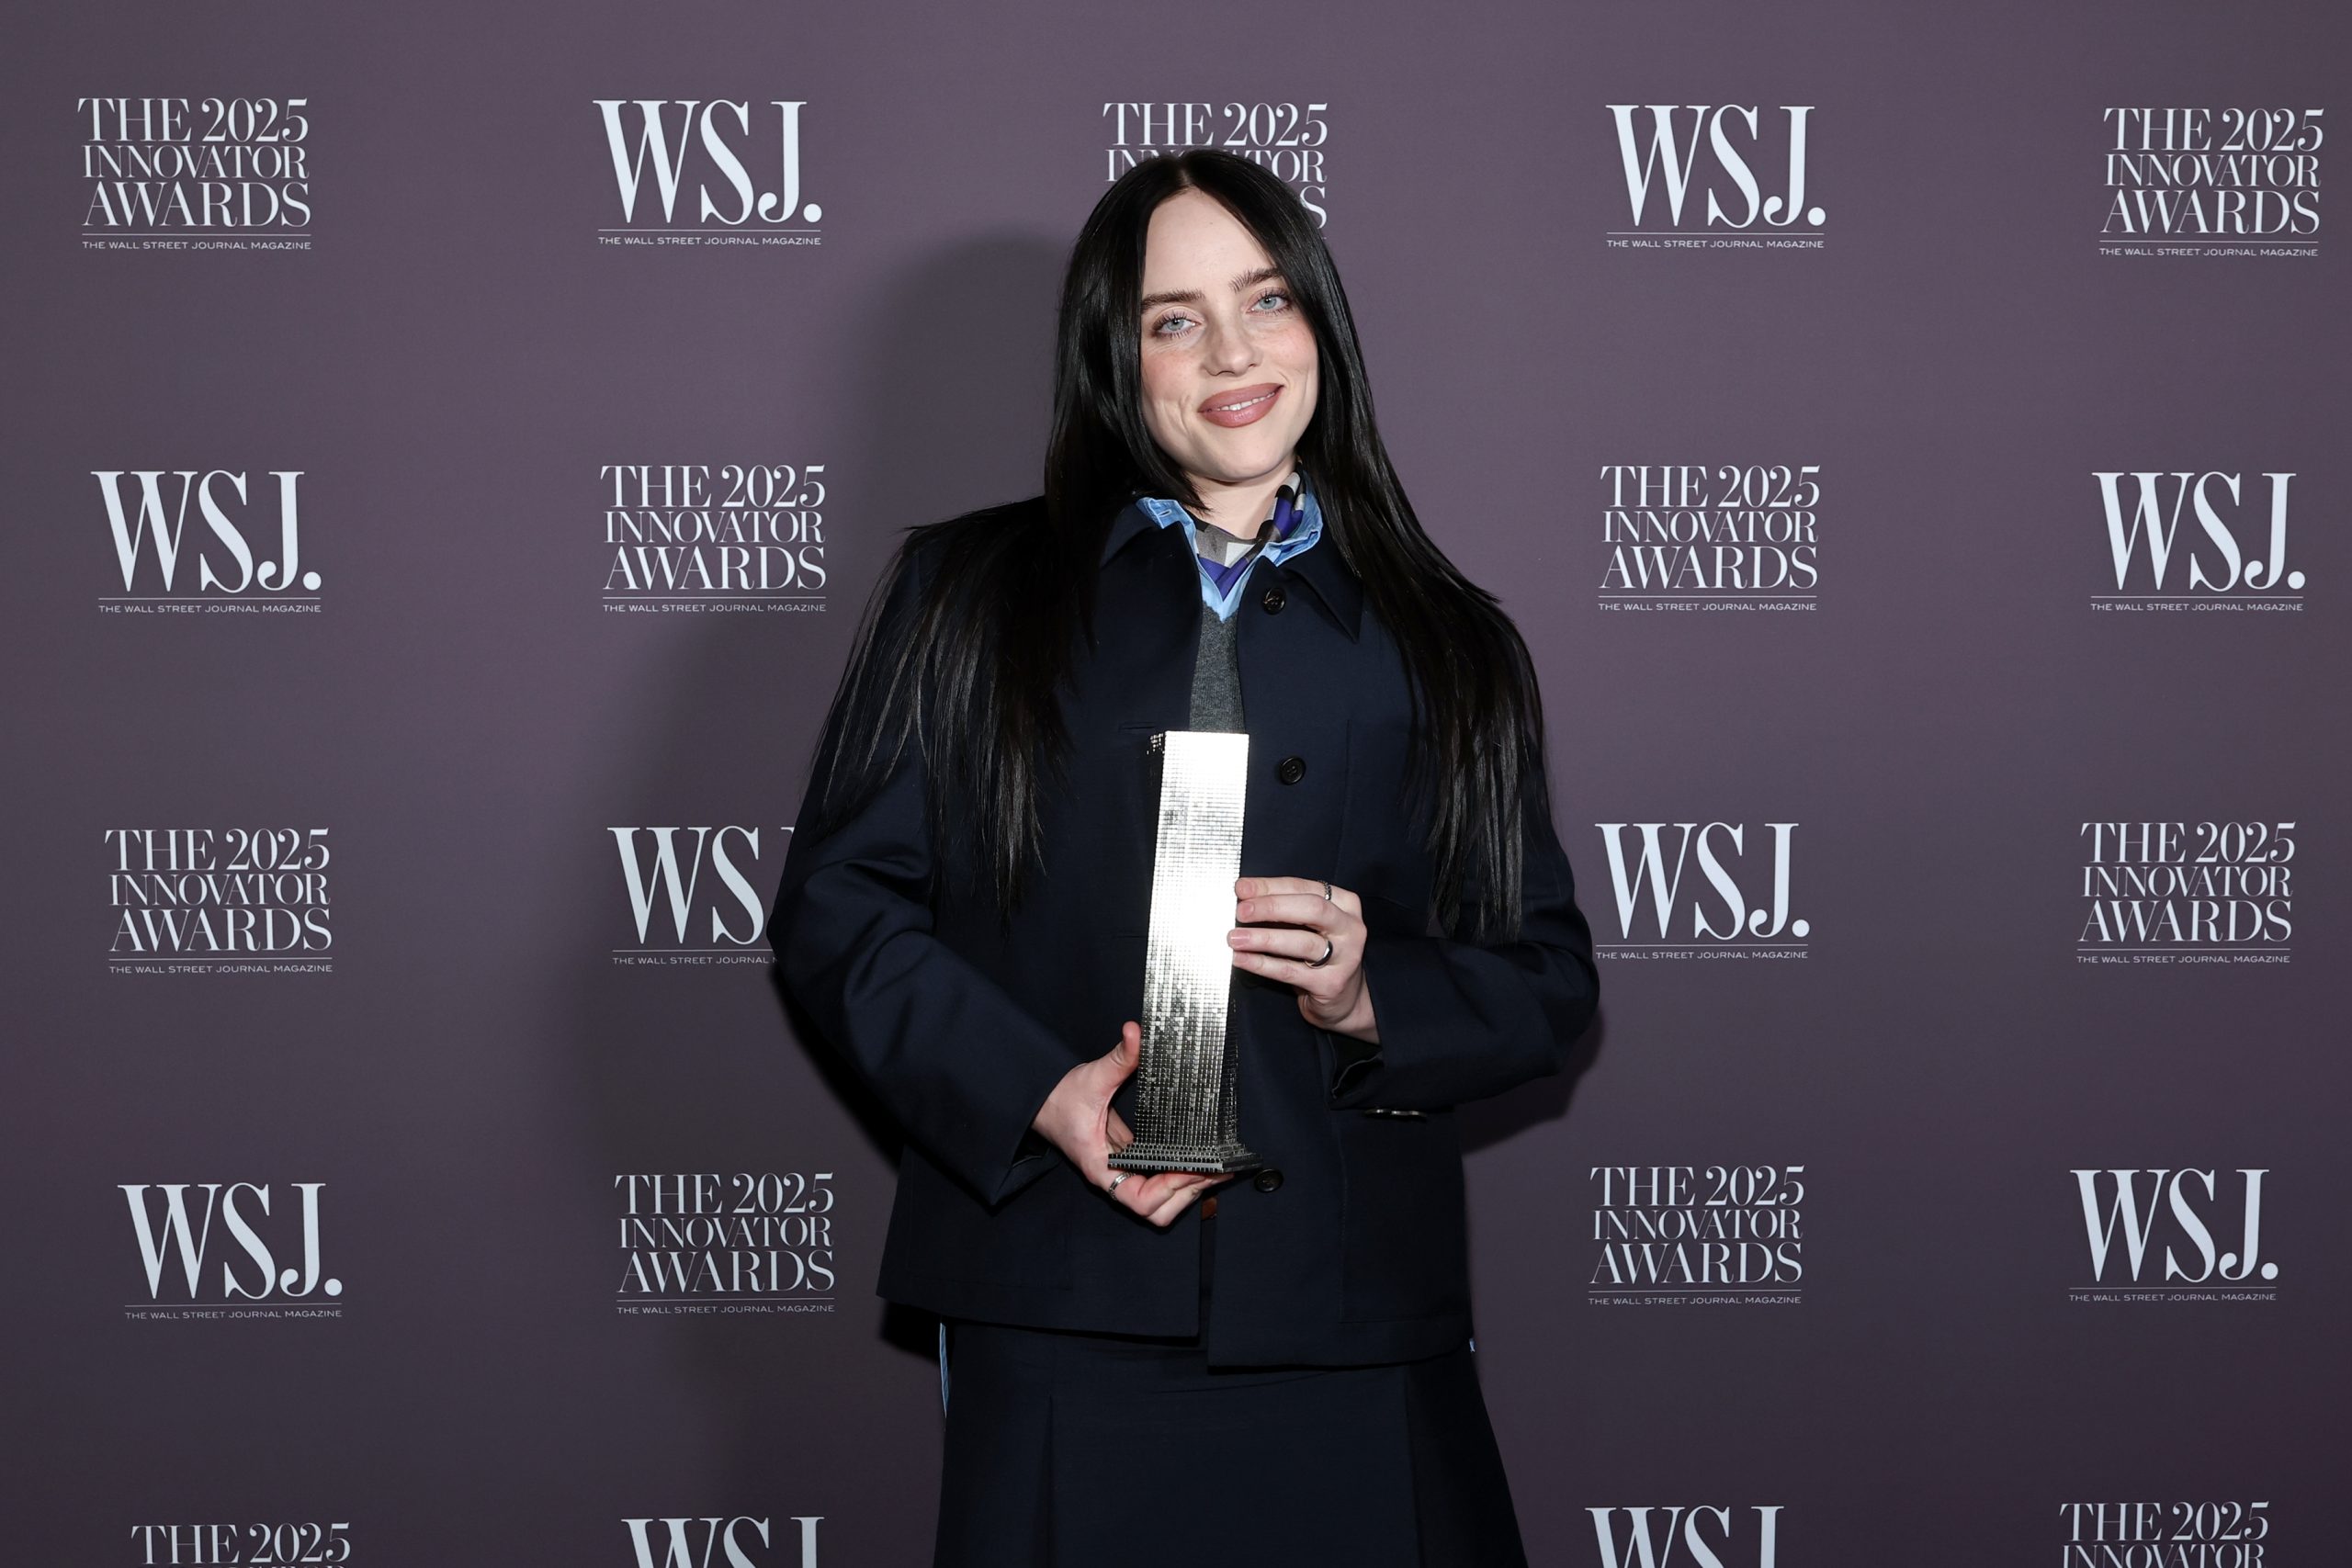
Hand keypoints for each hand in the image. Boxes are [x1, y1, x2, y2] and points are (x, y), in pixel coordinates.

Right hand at [1030, 1021, 1226, 1225]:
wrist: (1039, 1099)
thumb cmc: (1058, 1097)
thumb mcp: (1091, 1077)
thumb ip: (1119, 1058)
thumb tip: (1137, 1033)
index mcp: (1101, 1166)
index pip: (1140, 1200)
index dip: (1170, 1189)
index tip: (1193, 1167)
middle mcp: (1112, 1175)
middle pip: (1155, 1210)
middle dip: (1185, 1194)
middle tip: (1213, 1170)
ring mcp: (1120, 1170)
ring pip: (1157, 1201)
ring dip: (1183, 1190)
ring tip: (1210, 1169)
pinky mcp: (1125, 1159)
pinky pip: (1155, 1180)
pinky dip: (1176, 1175)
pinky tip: (1196, 1159)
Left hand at [1229, 876, 1377, 1041]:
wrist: (1344, 999)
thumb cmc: (1321, 953)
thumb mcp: (1309, 924)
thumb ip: (1282, 907)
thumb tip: (1244, 894)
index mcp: (1344, 903)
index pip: (1304, 887)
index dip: (1270, 887)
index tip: (1241, 888)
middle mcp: (1349, 927)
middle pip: (1311, 909)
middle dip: (1272, 907)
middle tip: (1241, 911)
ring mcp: (1344, 957)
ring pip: (1301, 942)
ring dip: (1264, 938)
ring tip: (1235, 938)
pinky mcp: (1331, 984)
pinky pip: (1290, 971)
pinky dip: (1262, 964)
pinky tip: (1241, 958)